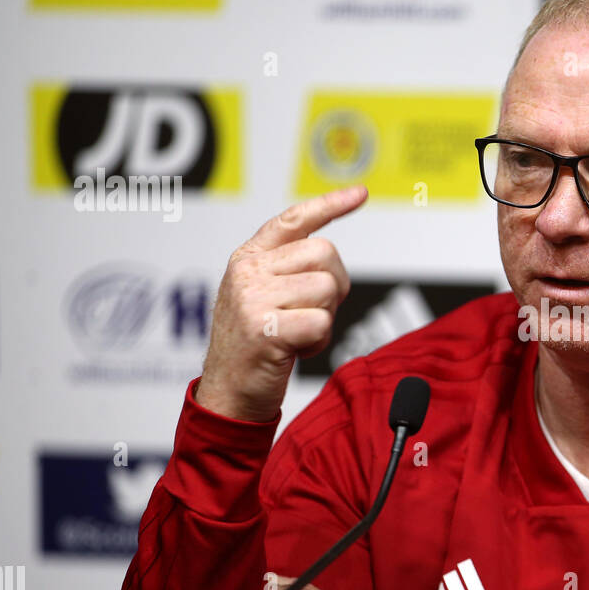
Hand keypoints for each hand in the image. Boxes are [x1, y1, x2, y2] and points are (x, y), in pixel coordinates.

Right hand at [195, 186, 366, 421]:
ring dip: (325, 317)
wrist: (228, 395)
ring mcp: (253, 298)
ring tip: (299, 333)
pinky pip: (322, 322)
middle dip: (335, 285)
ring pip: (327, 288)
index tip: (360, 194)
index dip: (330, 204)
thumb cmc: (253, 348)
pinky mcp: (264, 328)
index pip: (293, 219)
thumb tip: (329, 256)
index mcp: (247, 259)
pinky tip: (297, 350)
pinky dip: (320, 341)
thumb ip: (285, 272)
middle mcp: (247, 272)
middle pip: (325, 254)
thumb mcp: (260, 298)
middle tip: (314, 312)